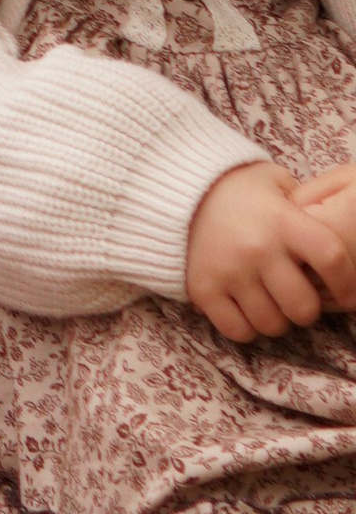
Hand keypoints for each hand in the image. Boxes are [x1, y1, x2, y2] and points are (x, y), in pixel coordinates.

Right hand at [185, 160, 355, 340]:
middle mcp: (258, 248)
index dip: (346, 282)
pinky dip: (247, 327)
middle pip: (304, 306)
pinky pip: (239, 331)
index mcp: (282, 220)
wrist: (174, 190)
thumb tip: (336, 231)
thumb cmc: (236, 190)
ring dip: (276, 319)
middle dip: (306, 309)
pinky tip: (245, 308)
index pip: (331, 257)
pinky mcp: (203, 289)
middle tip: (296, 297)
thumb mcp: (274, 182)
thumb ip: (307, 205)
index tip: (346, 293)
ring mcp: (229, 271)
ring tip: (268, 301)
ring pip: (273, 325)